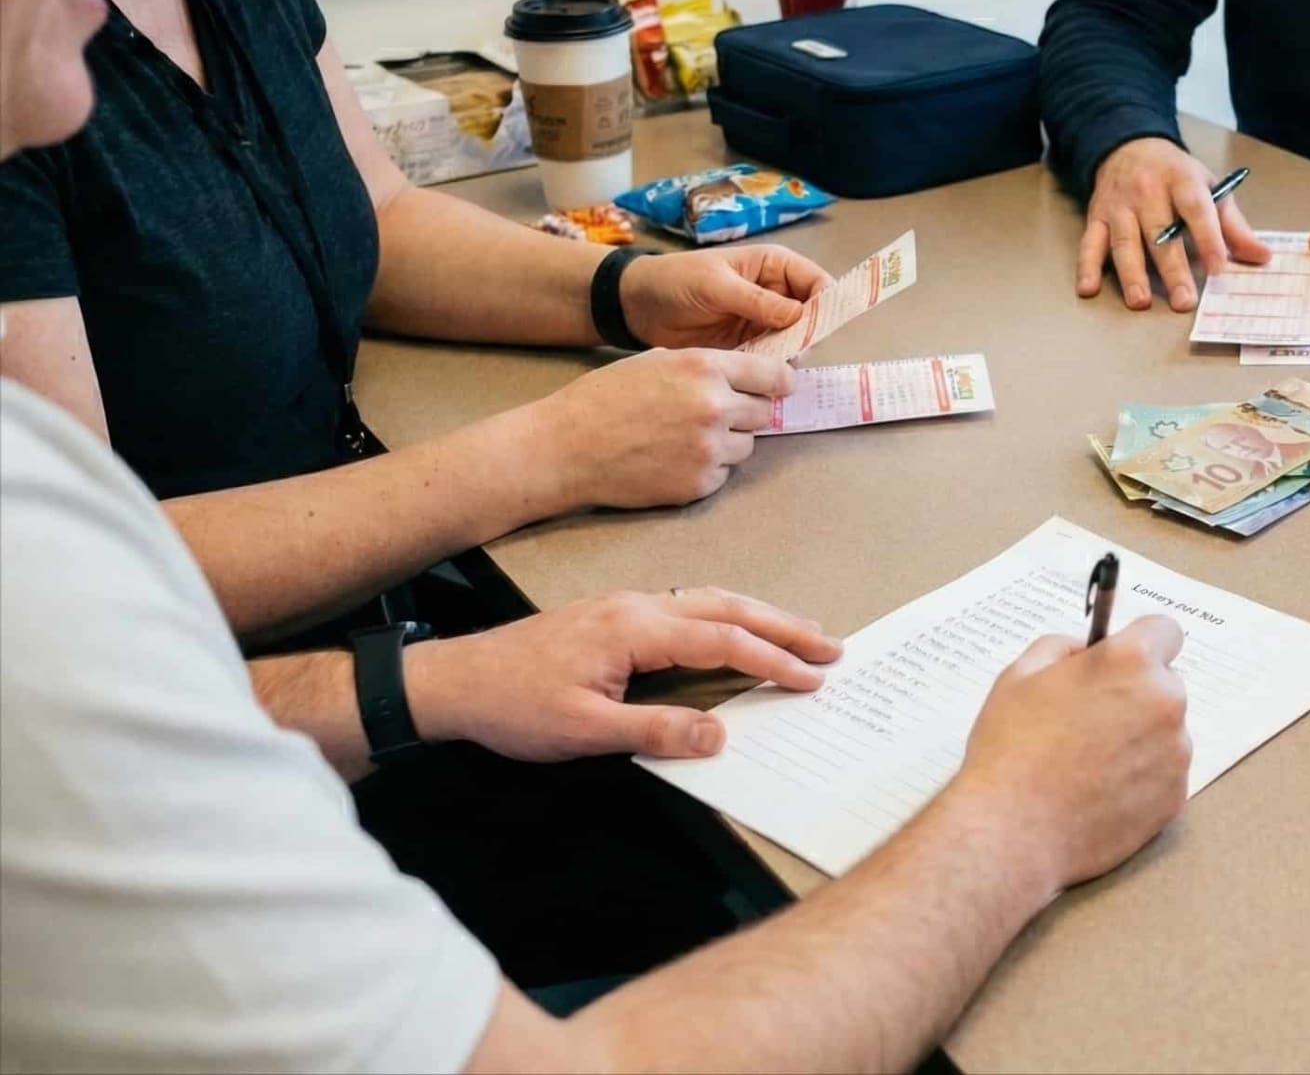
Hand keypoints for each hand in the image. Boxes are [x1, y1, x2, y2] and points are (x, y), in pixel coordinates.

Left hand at [405, 587, 841, 761]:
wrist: (452, 681)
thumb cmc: (511, 705)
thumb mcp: (584, 731)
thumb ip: (656, 730)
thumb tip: (719, 733)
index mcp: (635, 629)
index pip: (722, 641)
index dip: (772, 660)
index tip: (812, 679)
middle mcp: (637, 607)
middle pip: (728, 607)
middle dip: (784, 626)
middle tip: (831, 645)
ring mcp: (626, 606)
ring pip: (709, 600)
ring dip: (759, 616)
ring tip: (799, 634)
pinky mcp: (615, 616)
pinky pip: (688, 606)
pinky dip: (727, 616)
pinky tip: (736, 628)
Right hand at [527, 348, 792, 510]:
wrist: (565, 448)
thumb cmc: (601, 400)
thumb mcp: (653, 362)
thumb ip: (699, 366)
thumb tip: (736, 374)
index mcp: (704, 368)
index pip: (771, 375)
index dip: (779, 382)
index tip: (783, 387)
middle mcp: (715, 407)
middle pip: (763, 413)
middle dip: (746, 414)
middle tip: (716, 416)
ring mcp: (709, 448)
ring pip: (746, 446)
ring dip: (727, 443)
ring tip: (684, 439)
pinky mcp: (699, 483)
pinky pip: (722, 474)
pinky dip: (706, 469)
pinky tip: (672, 460)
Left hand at [620, 245, 829, 350]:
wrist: (638, 306)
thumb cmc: (676, 280)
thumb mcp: (715, 285)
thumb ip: (756, 300)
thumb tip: (799, 315)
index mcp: (773, 267)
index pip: (816, 281)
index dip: (827, 301)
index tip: (823, 326)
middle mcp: (776, 294)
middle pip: (813, 315)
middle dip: (811, 334)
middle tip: (795, 353)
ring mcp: (764, 322)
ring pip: (796, 341)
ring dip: (792, 355)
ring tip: (775, 368)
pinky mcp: (750, 346)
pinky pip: (773, 358)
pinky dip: (773, 368)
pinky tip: (764, 377)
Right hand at [945, 616, 1191, 892]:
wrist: (1012, 831)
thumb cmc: (1011, 750)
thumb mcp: (1020, 675)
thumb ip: (1061, 647)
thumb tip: (1084, 651)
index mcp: (1130, 662)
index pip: (1164, 631)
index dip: (1140, 644)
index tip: (1120, 662)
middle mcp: (1165, 703)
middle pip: (1165, 685)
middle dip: (1136, 694)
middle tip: (1090, 719)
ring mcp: (1176, 753)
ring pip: (1165, 733)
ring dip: (1139, 739)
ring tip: (1088, 764)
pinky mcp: (1175, 797)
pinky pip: (1164, 775)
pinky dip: (1140, 779)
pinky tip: (1099, 792)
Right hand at [1078, 137, 1269, 311]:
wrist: (1129, 145)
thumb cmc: (1176, 174)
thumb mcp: (1209, 188)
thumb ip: (1234, 225)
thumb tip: (1262, 256)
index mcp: (1182, 181)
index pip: (1197, 211)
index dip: (1209, 239)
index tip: (1219, 269)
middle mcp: (1148, 192)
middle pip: (1159, 233)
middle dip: (1172, 268)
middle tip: (1184, 301)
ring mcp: (1119, 205)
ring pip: (1124, 241)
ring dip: (1131, 273)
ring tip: (1140, 301)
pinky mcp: (1096, 216)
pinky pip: (1090, 243)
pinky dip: (1087, 266)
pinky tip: (1088, 289)